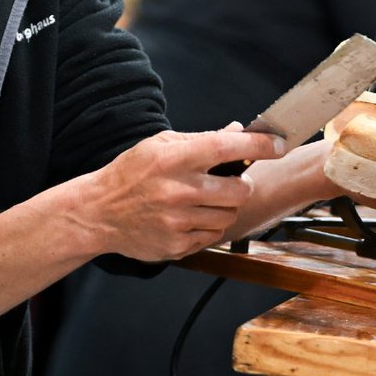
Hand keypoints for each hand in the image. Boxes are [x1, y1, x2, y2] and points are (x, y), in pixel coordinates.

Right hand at [74, 125, 286, 261]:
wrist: (97, 212)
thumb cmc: (131, 173)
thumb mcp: (160, 145)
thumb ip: (202, 139)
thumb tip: (239, 130)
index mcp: (174, 159)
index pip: (226, 147)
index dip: (259, 145)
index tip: (278, 144)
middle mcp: (178, 190)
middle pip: (239, 190)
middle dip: (242, 184)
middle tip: (231, 181)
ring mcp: (177, 221)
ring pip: (229, 215)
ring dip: (225, 207)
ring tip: (203, 200)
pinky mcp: (176, 245)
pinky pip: (212, 235)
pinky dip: (208, 226)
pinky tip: (190, 217)